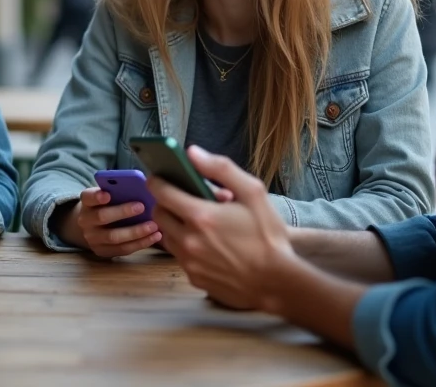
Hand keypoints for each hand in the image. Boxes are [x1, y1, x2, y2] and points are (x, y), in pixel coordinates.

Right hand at [61, 186, 160, 257]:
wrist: (93, 226)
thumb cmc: (108, 205)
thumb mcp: (108, 195)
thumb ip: (119, 192)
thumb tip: (144, 189)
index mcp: (87, 202)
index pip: (88, 197)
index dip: (96, 196)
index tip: (108, 194)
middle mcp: (85, 221)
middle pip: (102, 217)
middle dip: (122, 212)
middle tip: (142, 207)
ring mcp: (92, 238)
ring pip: (114, 237)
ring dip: (136, 232)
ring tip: (154, 225)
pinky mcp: (102, 252)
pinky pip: (123, 249)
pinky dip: (141, 243)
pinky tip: (155, 236)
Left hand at [150, 146, 294, 311]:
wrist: (277, 283)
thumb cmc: (268, 236)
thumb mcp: (253, 193)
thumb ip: (220, 168)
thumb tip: (192, 153)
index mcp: (200, 215)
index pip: (161, 192)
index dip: (157, 181)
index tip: (160, 177)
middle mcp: (188, 240)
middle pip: (159, 214)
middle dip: (166, 203)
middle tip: (183, 200)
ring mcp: (189, 262)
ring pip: (167, 236)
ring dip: (175, 226)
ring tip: (199, 223)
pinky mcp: (194, 278)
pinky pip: (180, 257)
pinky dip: (187, 247)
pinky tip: (208, 245)